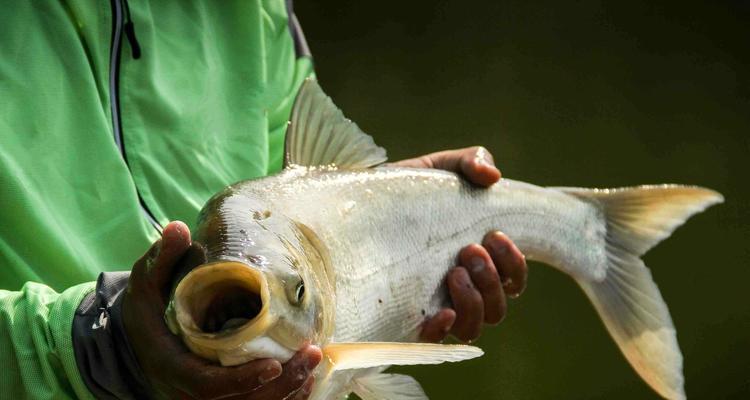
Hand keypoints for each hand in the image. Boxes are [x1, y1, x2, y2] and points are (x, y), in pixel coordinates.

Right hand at [122, 221, 321, 398]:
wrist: (137, 340)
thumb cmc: (147, 309)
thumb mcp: (147, 282)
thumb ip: (163, 259)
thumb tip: (178, 227)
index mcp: (172, 367)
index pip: (208, 386)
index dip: (242, 379)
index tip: (275, 363)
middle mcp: (189, 392)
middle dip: (279, 385)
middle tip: (311, 355)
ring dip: (287, 392)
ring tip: (315, 363)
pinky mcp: (221, 399)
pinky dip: (283, 397)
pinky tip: (308, 380)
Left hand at [392, 146, 527, 342]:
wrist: (358, 204)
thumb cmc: (405, 190)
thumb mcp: (438, 169)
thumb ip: (469, 162)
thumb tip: (491, 175)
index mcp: (477, 259)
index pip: (513, 280)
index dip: (514, 264)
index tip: (495, 235)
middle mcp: (462, 289)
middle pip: (498, 308)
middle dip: (492, 279)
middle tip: (469, 250)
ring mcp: (436, 305)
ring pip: (474, 327)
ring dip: (473, 302)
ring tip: (453, 272)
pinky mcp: (407, 318)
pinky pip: (435, 340)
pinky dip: (444, 329)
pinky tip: (440, 310)